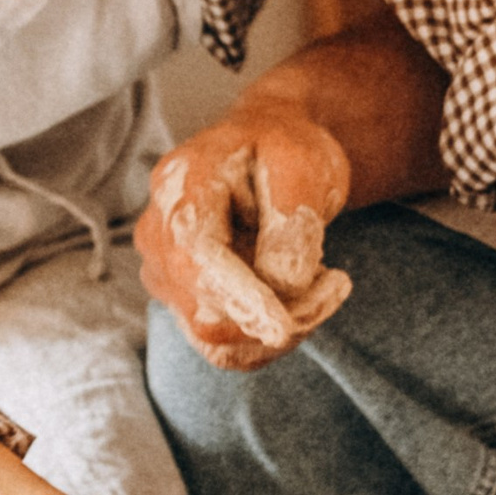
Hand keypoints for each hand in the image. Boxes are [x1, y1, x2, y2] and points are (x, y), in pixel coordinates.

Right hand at [137, 105, 353, 367]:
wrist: (267, 148)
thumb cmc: (285, 148)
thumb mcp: (304, 164)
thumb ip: (292, 222)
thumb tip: (282, 287)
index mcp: (182, 183)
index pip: (196, 254)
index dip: (238, 297)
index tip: (283, 329)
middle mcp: (158, 232)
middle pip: (206, 308)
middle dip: (283, 313)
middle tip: (337, 282)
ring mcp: (164, 272)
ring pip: (216, 337)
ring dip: (281, 329)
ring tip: (324, 285)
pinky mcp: (181, 301)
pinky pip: (224, 346)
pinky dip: (268, 339)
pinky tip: (300, 300)